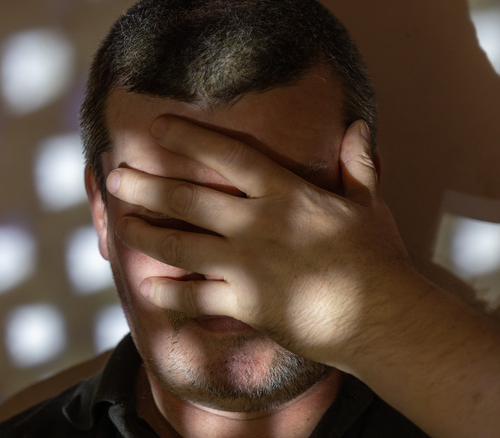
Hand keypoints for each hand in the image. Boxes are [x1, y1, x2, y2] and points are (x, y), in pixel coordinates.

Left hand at [106, 115, 416, 364]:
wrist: (384, 319)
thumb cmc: (377, 259)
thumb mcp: (369, 206)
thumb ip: (357, 167)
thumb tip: (360, 127)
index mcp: (285, 193)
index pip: (227, 155)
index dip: (189, 138)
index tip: (157, 127)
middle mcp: (257, 224)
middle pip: (187, 200)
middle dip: (146, 186)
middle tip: (115, 177)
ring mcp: (247, 265)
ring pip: (180, 245)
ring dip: (144, 234)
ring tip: (117, 223)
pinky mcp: (246, 304)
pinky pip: (196, 299)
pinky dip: (169, 294)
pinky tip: (147, 287)